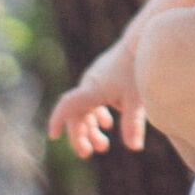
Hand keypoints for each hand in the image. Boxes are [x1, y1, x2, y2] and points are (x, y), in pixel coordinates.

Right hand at [47, 39, 146, 157]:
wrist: (141, 40)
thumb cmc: (137, 69)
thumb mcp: (137, 98)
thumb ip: (133, 123)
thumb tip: (135, 148)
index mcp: (92, 89)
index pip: (68, 105)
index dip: (58, 120)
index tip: (53, 135)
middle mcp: (89, 85)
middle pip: (76, 115)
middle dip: (79, 136)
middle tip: (87, 153)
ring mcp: (95, 81)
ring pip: (85, 109)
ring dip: (91, 128)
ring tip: (103, 146)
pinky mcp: (102, 78)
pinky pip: (93, 100)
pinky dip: (97, 115)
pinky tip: (107, 124)